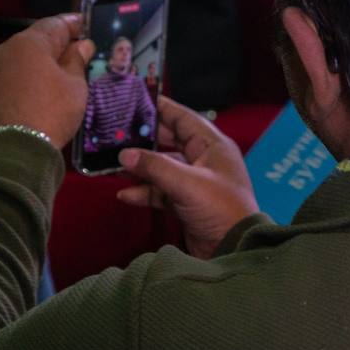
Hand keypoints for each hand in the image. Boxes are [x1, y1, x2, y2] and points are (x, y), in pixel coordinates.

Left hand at [0, 14, 94, 147]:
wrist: (15, 151)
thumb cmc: (51, 112)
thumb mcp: (75, 85)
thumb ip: (77, 60)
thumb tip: (82, 45)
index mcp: (28, 42)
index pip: (55, 24)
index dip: (73, 24)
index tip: (86, 26)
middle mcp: (5, 49)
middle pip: (35, 39)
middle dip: (56, 44)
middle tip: (77, 51)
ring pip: (21, 58)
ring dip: (40, 61)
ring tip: (60, 72)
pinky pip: (11, 74)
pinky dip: (26, 76)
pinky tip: (39, 88)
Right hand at [116, 96, 259, 258]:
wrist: (234, 250)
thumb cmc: (220, 209)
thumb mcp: (187, 184)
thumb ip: (154, 166)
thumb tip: (124, 154)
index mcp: (213, 146)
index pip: (184, 118)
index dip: (162, 107)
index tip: (136, 99)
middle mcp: (204, 160)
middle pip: (169, 141)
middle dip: (144, 140)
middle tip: (116, 133)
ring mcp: (195, 182)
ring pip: (162, 167)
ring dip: (140, 168)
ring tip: (114, 165)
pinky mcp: (187, 203)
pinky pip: (161, 191)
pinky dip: (144, 192)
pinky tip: (125, 194)